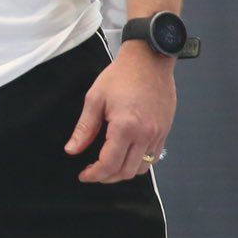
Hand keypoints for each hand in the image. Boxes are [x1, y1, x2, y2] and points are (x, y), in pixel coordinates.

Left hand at [64, 45, 175, 183]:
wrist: (150, 60)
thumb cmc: (121, 75)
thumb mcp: (95, 98)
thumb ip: (85, 128)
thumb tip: (72, 150)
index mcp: (125, 127)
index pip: (109, 163)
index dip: (94, 174)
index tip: (84, 175)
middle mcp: (145, 135)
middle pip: (126, 171)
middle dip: (107, 177)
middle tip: (93, 173)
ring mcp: (158, 135)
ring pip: (142, 168)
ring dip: (123, 172)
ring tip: (108, 166)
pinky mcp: (165, 132)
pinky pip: (153, 158)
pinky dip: (138, 163)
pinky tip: (126, 156)